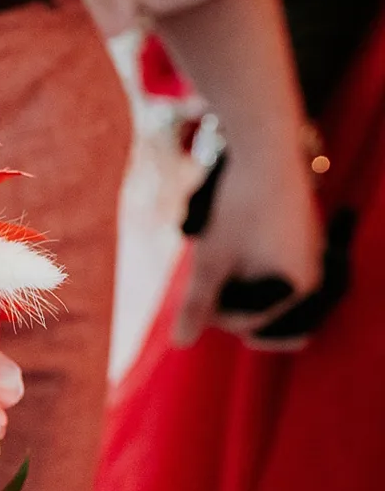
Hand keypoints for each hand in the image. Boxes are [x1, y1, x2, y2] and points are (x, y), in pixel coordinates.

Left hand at [173, 145, 324, 348]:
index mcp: (297, 288)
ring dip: (229, 279)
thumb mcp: (211, 259)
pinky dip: (241, 263)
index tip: (202, 273)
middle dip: (223, 296)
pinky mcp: (295, 242)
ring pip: (254, 289)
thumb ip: (197, 303)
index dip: (212, 308)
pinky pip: (263, 269)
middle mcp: (310, 277)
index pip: (245, 324)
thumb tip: (180, 344)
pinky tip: (232, 241)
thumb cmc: (239, 205)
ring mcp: (305, 259)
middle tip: (213, 258)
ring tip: (221, 246)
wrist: (266, 147)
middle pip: (251, 310)